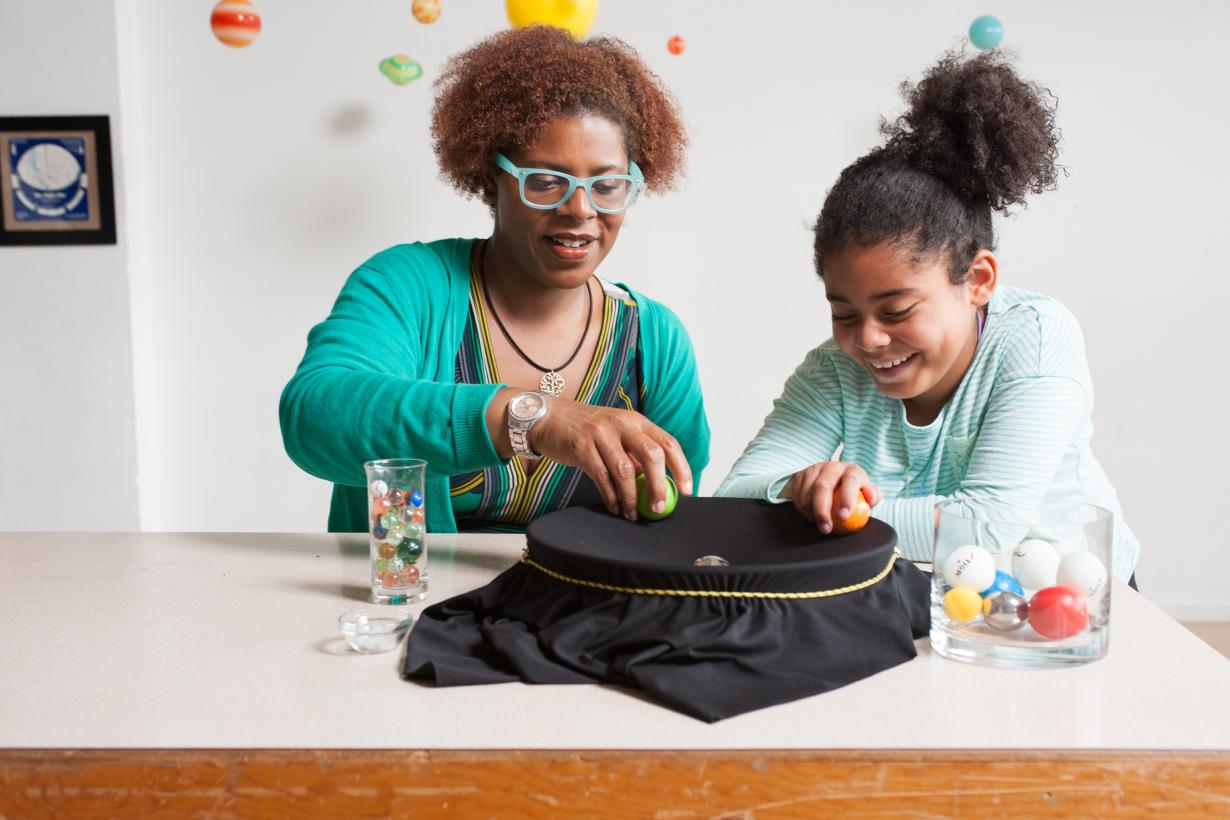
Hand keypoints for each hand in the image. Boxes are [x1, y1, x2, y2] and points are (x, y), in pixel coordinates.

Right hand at [531, 399, 692, 520]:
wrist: (550, 418)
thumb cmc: (588, 430)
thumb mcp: (617, 434)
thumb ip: (635, 455)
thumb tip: (655, 486)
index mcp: (637, 421)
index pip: (668, 443)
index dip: (681, 468)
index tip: (687, 490)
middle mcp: (622, 423)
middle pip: (651, 455)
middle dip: (658, 485)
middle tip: (658, 507)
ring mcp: (601, 433)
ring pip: (624, 470)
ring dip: (631, 497)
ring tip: (631, 513)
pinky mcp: (581, 446)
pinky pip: (601, 476)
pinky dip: (611, 496)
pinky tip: (615, 506)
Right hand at [782, 461, 880, 533]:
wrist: (834, 481)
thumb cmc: (854, 492)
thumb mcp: (868, 494)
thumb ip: (874, 495)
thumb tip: (871, 497)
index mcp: (852, 470)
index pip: (850, 480)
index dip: (846, 498)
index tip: (843, 516)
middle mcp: (832, 466)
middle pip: (822, 486)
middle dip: (822, 510)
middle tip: (826, 528)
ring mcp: (815, 469)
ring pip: (807, 493)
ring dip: (811, 512)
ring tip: (820, 523)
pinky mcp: (801, 475)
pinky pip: (797, 495)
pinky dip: (803, 508)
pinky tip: (811, 514)